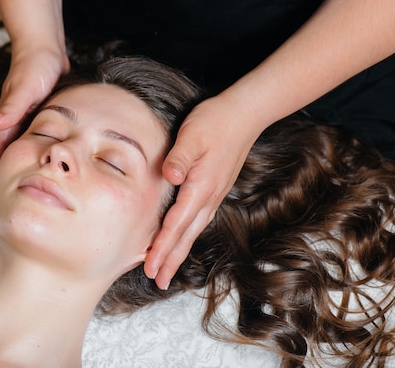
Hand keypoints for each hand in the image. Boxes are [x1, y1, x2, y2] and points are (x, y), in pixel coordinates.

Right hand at [0, 45, 69, 214]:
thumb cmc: (36, 66)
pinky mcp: (37, 121)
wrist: (44, 47)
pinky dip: (28, 166)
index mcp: (7, 126)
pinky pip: (30, 150)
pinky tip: (36, 176)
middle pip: (1, 168)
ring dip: (12, 182)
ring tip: (15, 205)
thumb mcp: (26, 87)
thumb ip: (12, 106)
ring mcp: (23, 125)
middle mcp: (11, 128)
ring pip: (15, 162)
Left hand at [144, 92, 258, 288]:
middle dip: (170, 259)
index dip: (161, 247)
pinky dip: (188, 235)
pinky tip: (184, 239)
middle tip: (157, 281)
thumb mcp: (193, 135)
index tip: (149, 266)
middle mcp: (209, 196)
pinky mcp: (215, 188)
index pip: (176, 224)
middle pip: (186, 236)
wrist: (244, 114)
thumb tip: (169, 177)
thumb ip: (179, 157)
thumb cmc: (215, 121)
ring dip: (180, 251)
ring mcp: (214, 194)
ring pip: (194, 230)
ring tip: (168, 269)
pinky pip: (199, 220)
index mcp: (200, 187)